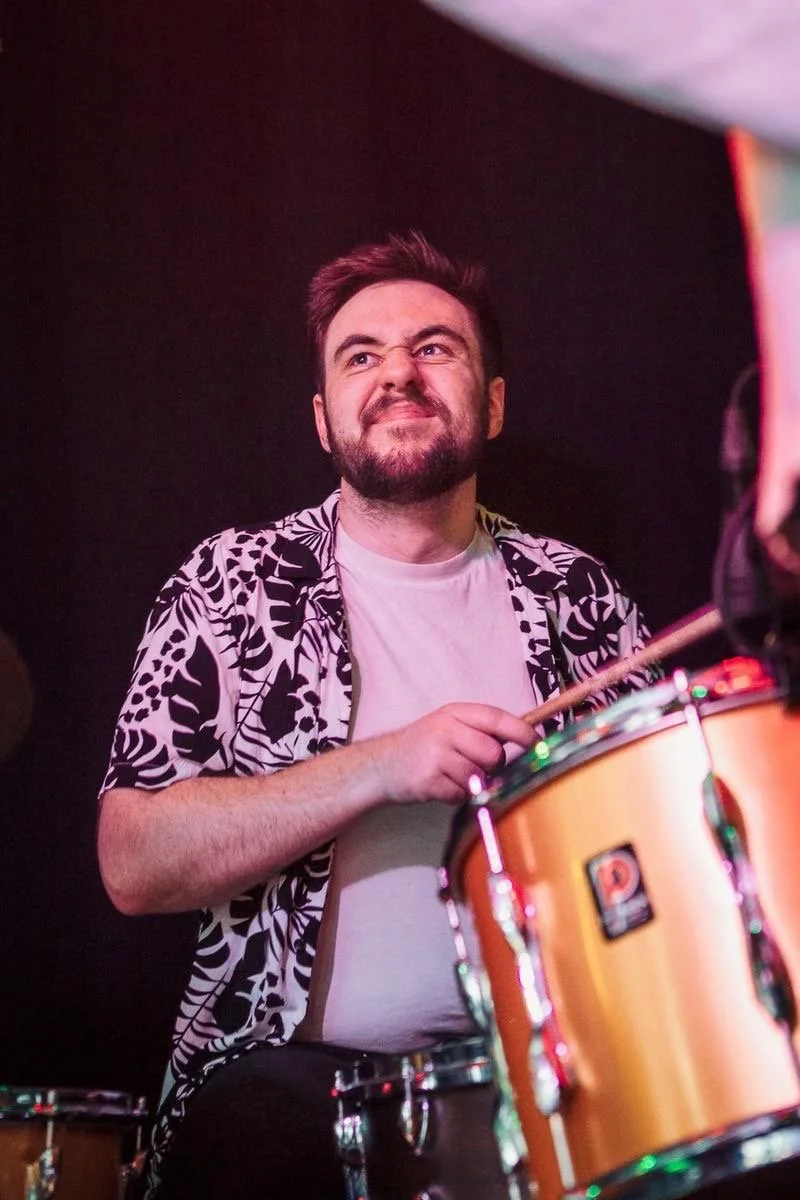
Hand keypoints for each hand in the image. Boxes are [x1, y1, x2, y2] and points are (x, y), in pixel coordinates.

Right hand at [370, 702, 534, 806]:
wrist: (381, 765)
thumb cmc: (423, 746)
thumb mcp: (448, 726)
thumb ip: (480, 730)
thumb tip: (526, 741)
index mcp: (454, 713)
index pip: (496, 718)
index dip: (521, 732)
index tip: (537, 743)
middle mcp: (444, 729)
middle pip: (492, 753)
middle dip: (491, 765)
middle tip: (475, 765)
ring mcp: (435, 755)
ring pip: (477, 776)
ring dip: (471, 783)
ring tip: (451, 775)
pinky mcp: (427, 780)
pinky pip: (460, 794)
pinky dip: (456, 795)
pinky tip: (440, 785)